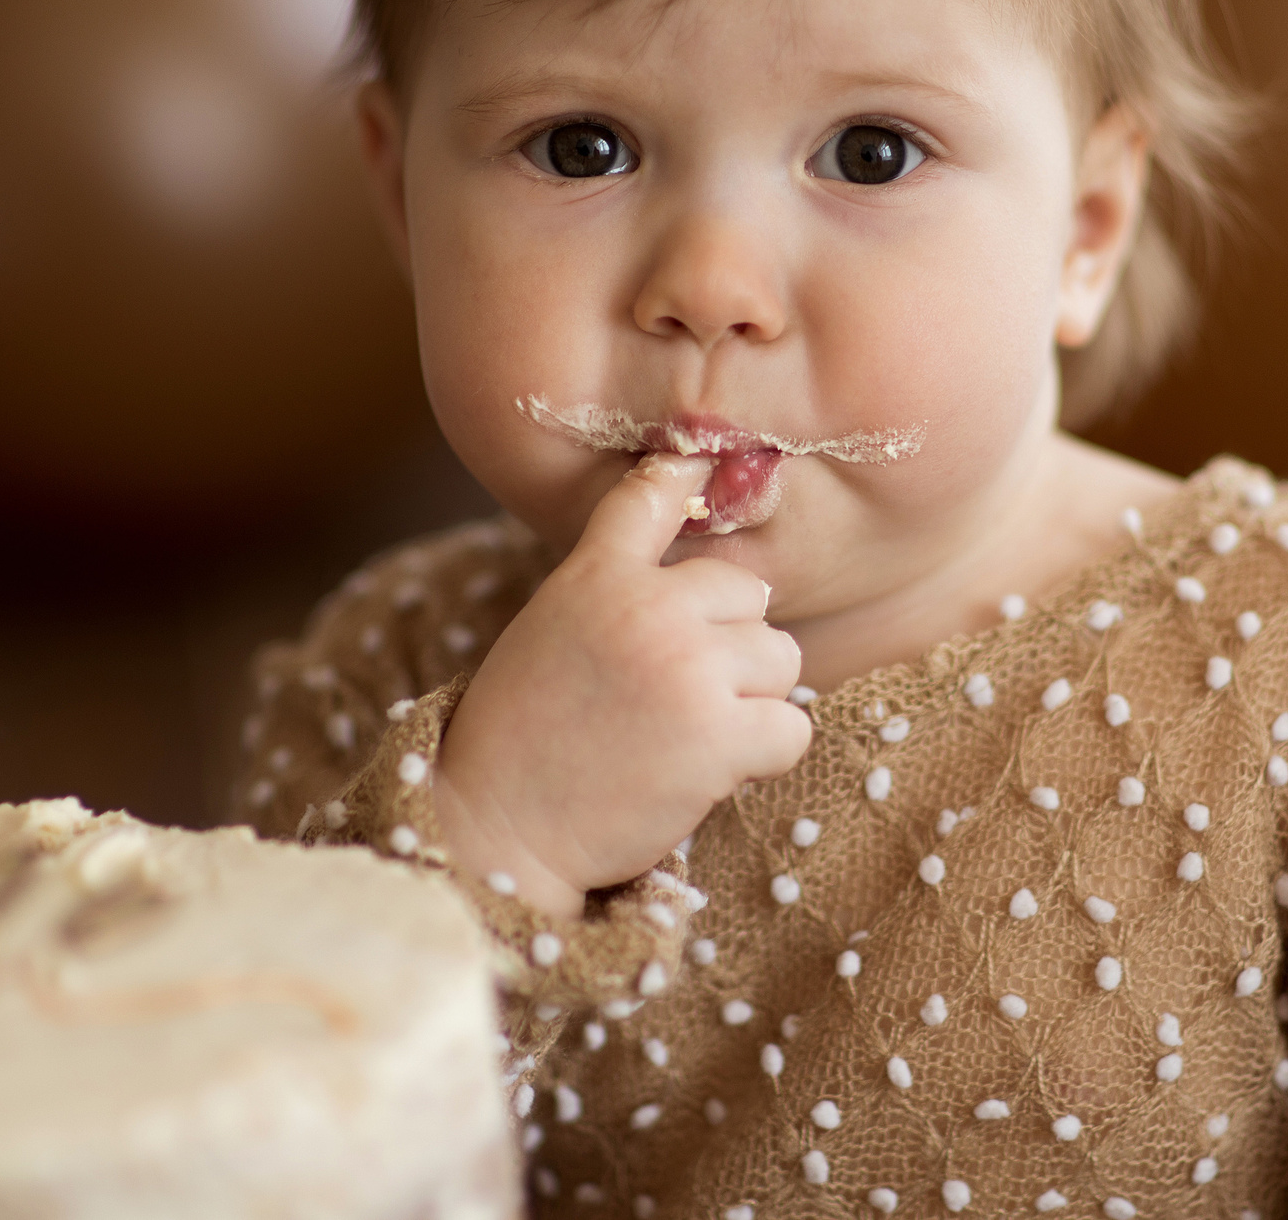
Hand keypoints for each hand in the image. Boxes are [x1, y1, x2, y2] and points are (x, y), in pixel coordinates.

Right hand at [434, 454, 811, 920]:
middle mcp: (647, 606)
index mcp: (595, 574)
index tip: (710, 461)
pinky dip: (766, 754)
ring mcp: (688, 667)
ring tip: (688, 733)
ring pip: (780, 658)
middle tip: (677, 696)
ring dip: (751, 700)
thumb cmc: (523, 736)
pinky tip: (713, 769)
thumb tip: (708, 582)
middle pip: (749, 594)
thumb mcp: (552, 628)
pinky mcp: (719, 735)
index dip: (691, 474)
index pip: (652, 496)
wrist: (496, 826)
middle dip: (731, 644)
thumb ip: (615, 588)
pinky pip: (792, 726)